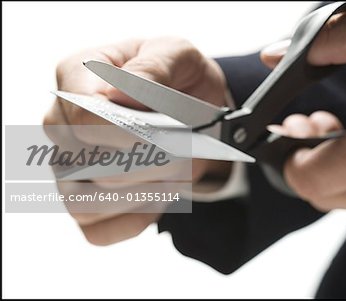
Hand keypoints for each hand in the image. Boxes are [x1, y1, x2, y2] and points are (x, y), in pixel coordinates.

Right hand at [44, 37, 230, 244]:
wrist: (185, 105)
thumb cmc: (175, 76)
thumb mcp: (176, 54)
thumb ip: (152, 68)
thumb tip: (124, 101)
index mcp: (78, 78)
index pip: (83, 116)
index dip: (124, 134)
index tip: (161, 137)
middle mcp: (63, 124)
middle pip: (86, 164)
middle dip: (145, 166)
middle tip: (180, 154)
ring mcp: (68, 166)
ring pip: (85, 204)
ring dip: (139, 196)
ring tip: (174, 176)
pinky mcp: (85, 199)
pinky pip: (96, 230)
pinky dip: (131, 221)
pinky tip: (157, 199)